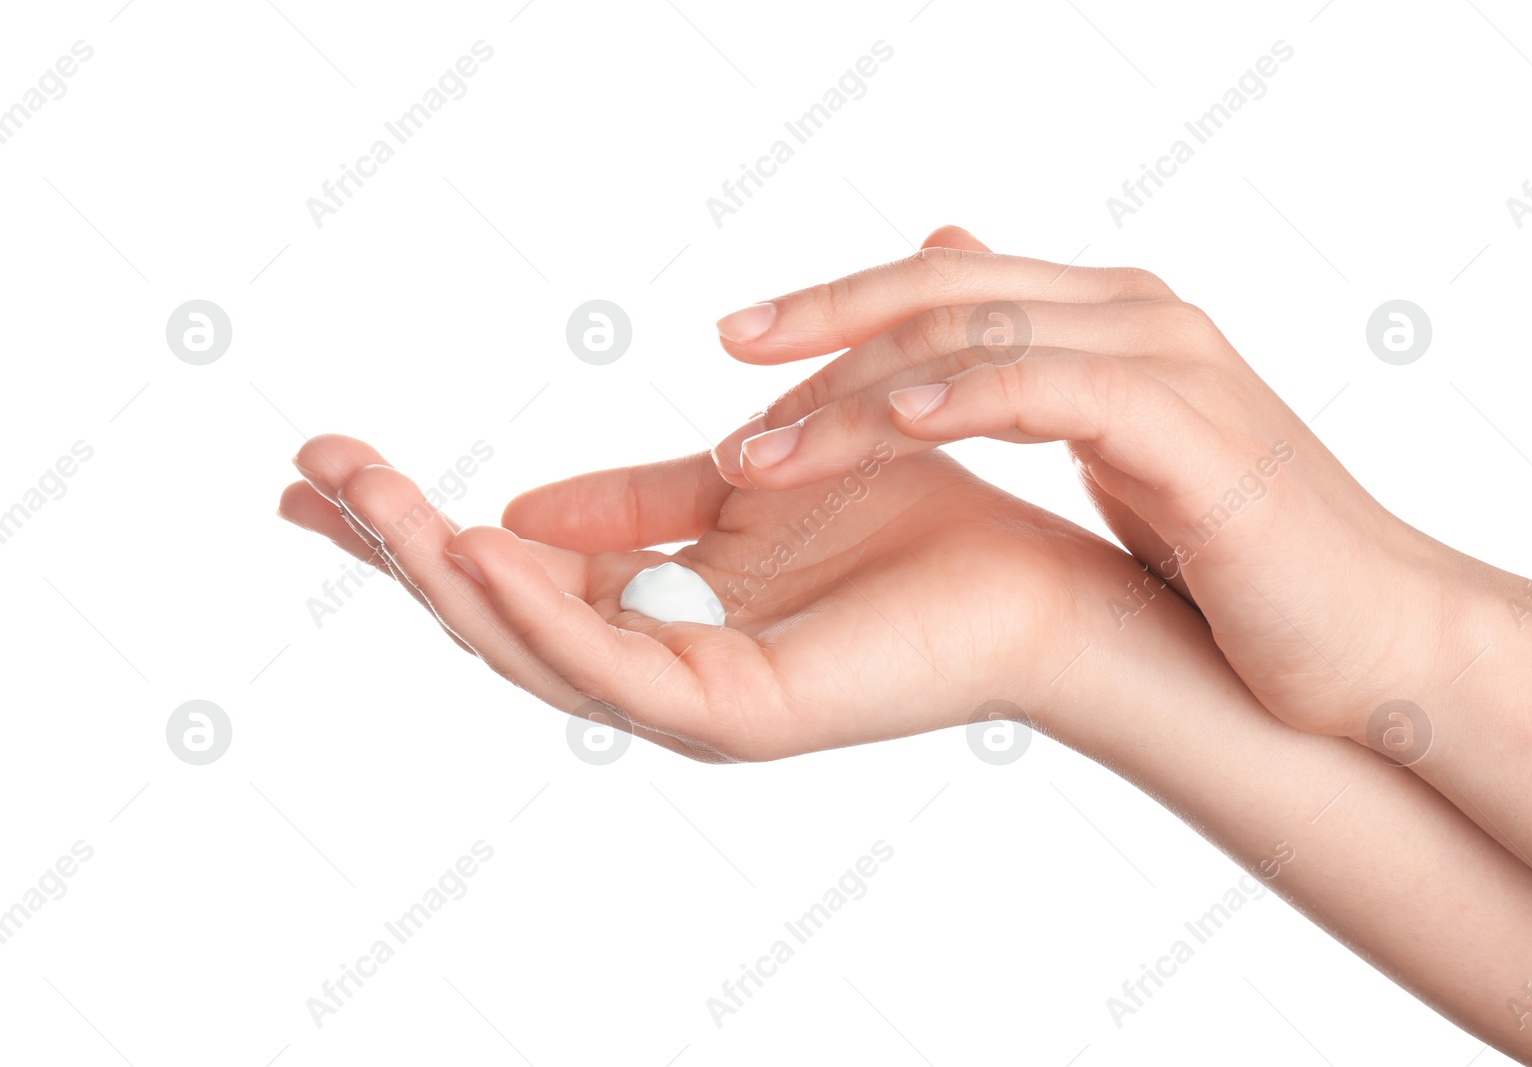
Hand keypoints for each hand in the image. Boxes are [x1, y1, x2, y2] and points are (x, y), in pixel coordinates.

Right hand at [279, 434, 1190, 760]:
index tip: (322, 465)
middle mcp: (659, 663)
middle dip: (396, 543)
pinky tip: (471, 543)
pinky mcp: (733, 713)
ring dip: (437, 569)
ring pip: (529, 643)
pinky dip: (535, 609)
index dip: (411, 522)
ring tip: (364, 494)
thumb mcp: (740, 484)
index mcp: (656, 608)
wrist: (1032, 567)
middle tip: (309, 472)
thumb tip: (524, 493)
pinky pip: (610, 664)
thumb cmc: (912, 513)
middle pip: (494, 611)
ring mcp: (689, 698)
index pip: (505, 569)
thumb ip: (643, 495)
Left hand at [707, 227, 1487, 739]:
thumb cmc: (1230, 557)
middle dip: (824, 327)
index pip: (942, 285)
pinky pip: (1062, 392)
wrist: (1366, 635)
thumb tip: (949, 339)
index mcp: (1104, 320)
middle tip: (727, 363)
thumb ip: (1036, 383)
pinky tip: (895, 424)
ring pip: (983, 338)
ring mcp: (1170, 365)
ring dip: (860, 392)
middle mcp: (1133, 318)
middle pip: (945, 290)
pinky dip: (972, 398)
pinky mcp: (1198, 436)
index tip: (738, 343)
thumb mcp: (1118, 452)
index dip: (835, 306)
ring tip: (762, 452)